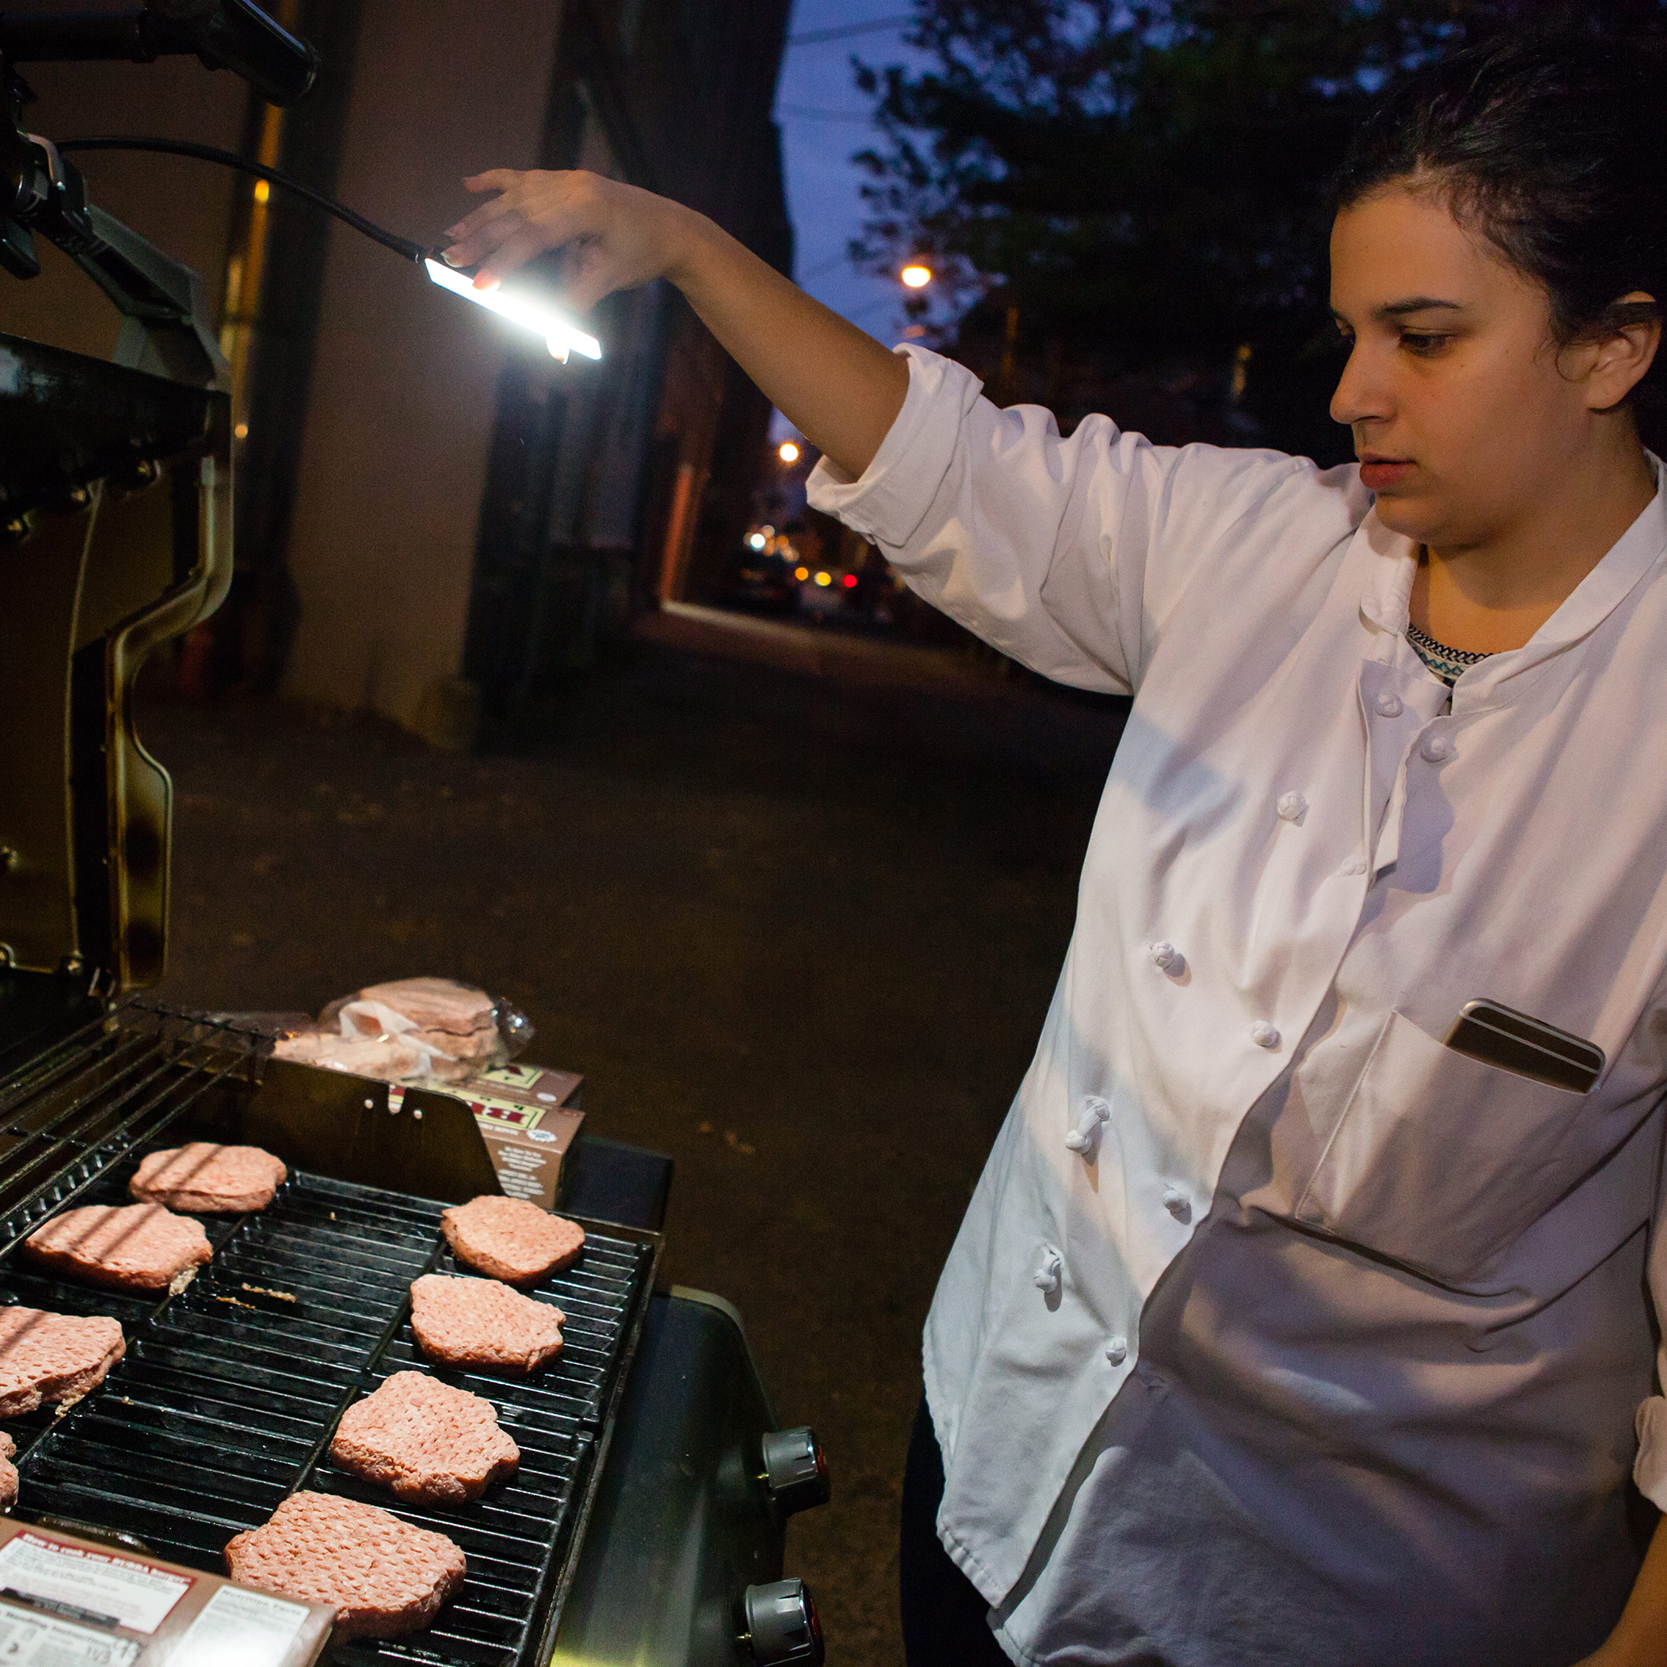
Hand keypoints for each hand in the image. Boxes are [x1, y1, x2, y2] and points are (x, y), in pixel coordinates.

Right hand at [439, 169, 702, 310]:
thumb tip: (553, 348)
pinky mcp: (563, 179)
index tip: (480, 286)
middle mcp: (572, 187)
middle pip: (516, 213)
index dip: (504, 261)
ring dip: (480, 216)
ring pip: (513, 197)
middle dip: (480, 239)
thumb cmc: (641, 255)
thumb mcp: (608, 281)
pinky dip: (494, 182)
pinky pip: (522, 178)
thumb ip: (574, 308)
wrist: (669, 227)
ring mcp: (566, 178)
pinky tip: (468, 185)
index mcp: (586, 209)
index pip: (534, 235)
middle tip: (451, 261)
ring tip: (452, 236)